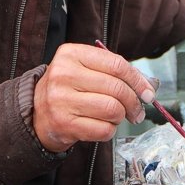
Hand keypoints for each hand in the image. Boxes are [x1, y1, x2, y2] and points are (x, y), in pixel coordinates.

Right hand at [32, 43, 155, 151]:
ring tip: (116, 116)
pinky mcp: (63, 124)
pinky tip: (102, 126)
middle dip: (134, 102)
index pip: (116, 64)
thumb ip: (114, 72)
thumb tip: (148, 87)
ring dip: (120, 116)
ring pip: (112, 109)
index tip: (148, 92)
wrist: (36, 112)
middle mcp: (63, 74)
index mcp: (71, 54)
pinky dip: (109, 130)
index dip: (138, 80)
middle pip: (117, 88)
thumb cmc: (68, 88)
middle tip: (137, 110)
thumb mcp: (84, 68)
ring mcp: (61, 100)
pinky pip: (103, 129)